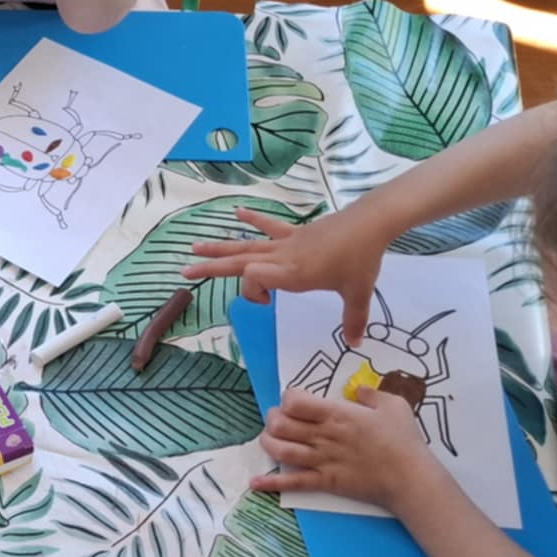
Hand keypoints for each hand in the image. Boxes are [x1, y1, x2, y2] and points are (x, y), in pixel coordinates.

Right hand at [183, 206, 385, 343]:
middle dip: (212, 267)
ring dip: (221, 247)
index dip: (251, 290)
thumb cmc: (361, 259)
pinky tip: (236, 212)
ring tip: (195, 246)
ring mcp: (286, 244)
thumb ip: (353, 319)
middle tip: (185, 271)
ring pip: (247, 246)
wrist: (370, 223)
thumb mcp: (358, 293)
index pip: (256, 278)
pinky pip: (269, 227)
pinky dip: (253, 219)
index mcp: (293, 274)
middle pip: (241, 261)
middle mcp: (283, 258)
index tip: (266, 302)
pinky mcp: (295, 234)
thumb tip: (355, 344)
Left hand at [253, 388, 438, 506]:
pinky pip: (292, 483)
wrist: (410, 478)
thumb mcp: (393, 405)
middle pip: (280, 424)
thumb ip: (370, 394)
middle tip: (279, 419)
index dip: (288, 398)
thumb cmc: (403, 439)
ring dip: (269, 443)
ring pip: (280, 450)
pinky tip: (255, 482)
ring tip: (271, 439)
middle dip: (273, 419)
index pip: (294, 402)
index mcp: (337, 414)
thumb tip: (356, 390)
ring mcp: (321, 460)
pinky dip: (271, 483)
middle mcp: (322, 436)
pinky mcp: (324, 482)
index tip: (296, 400)